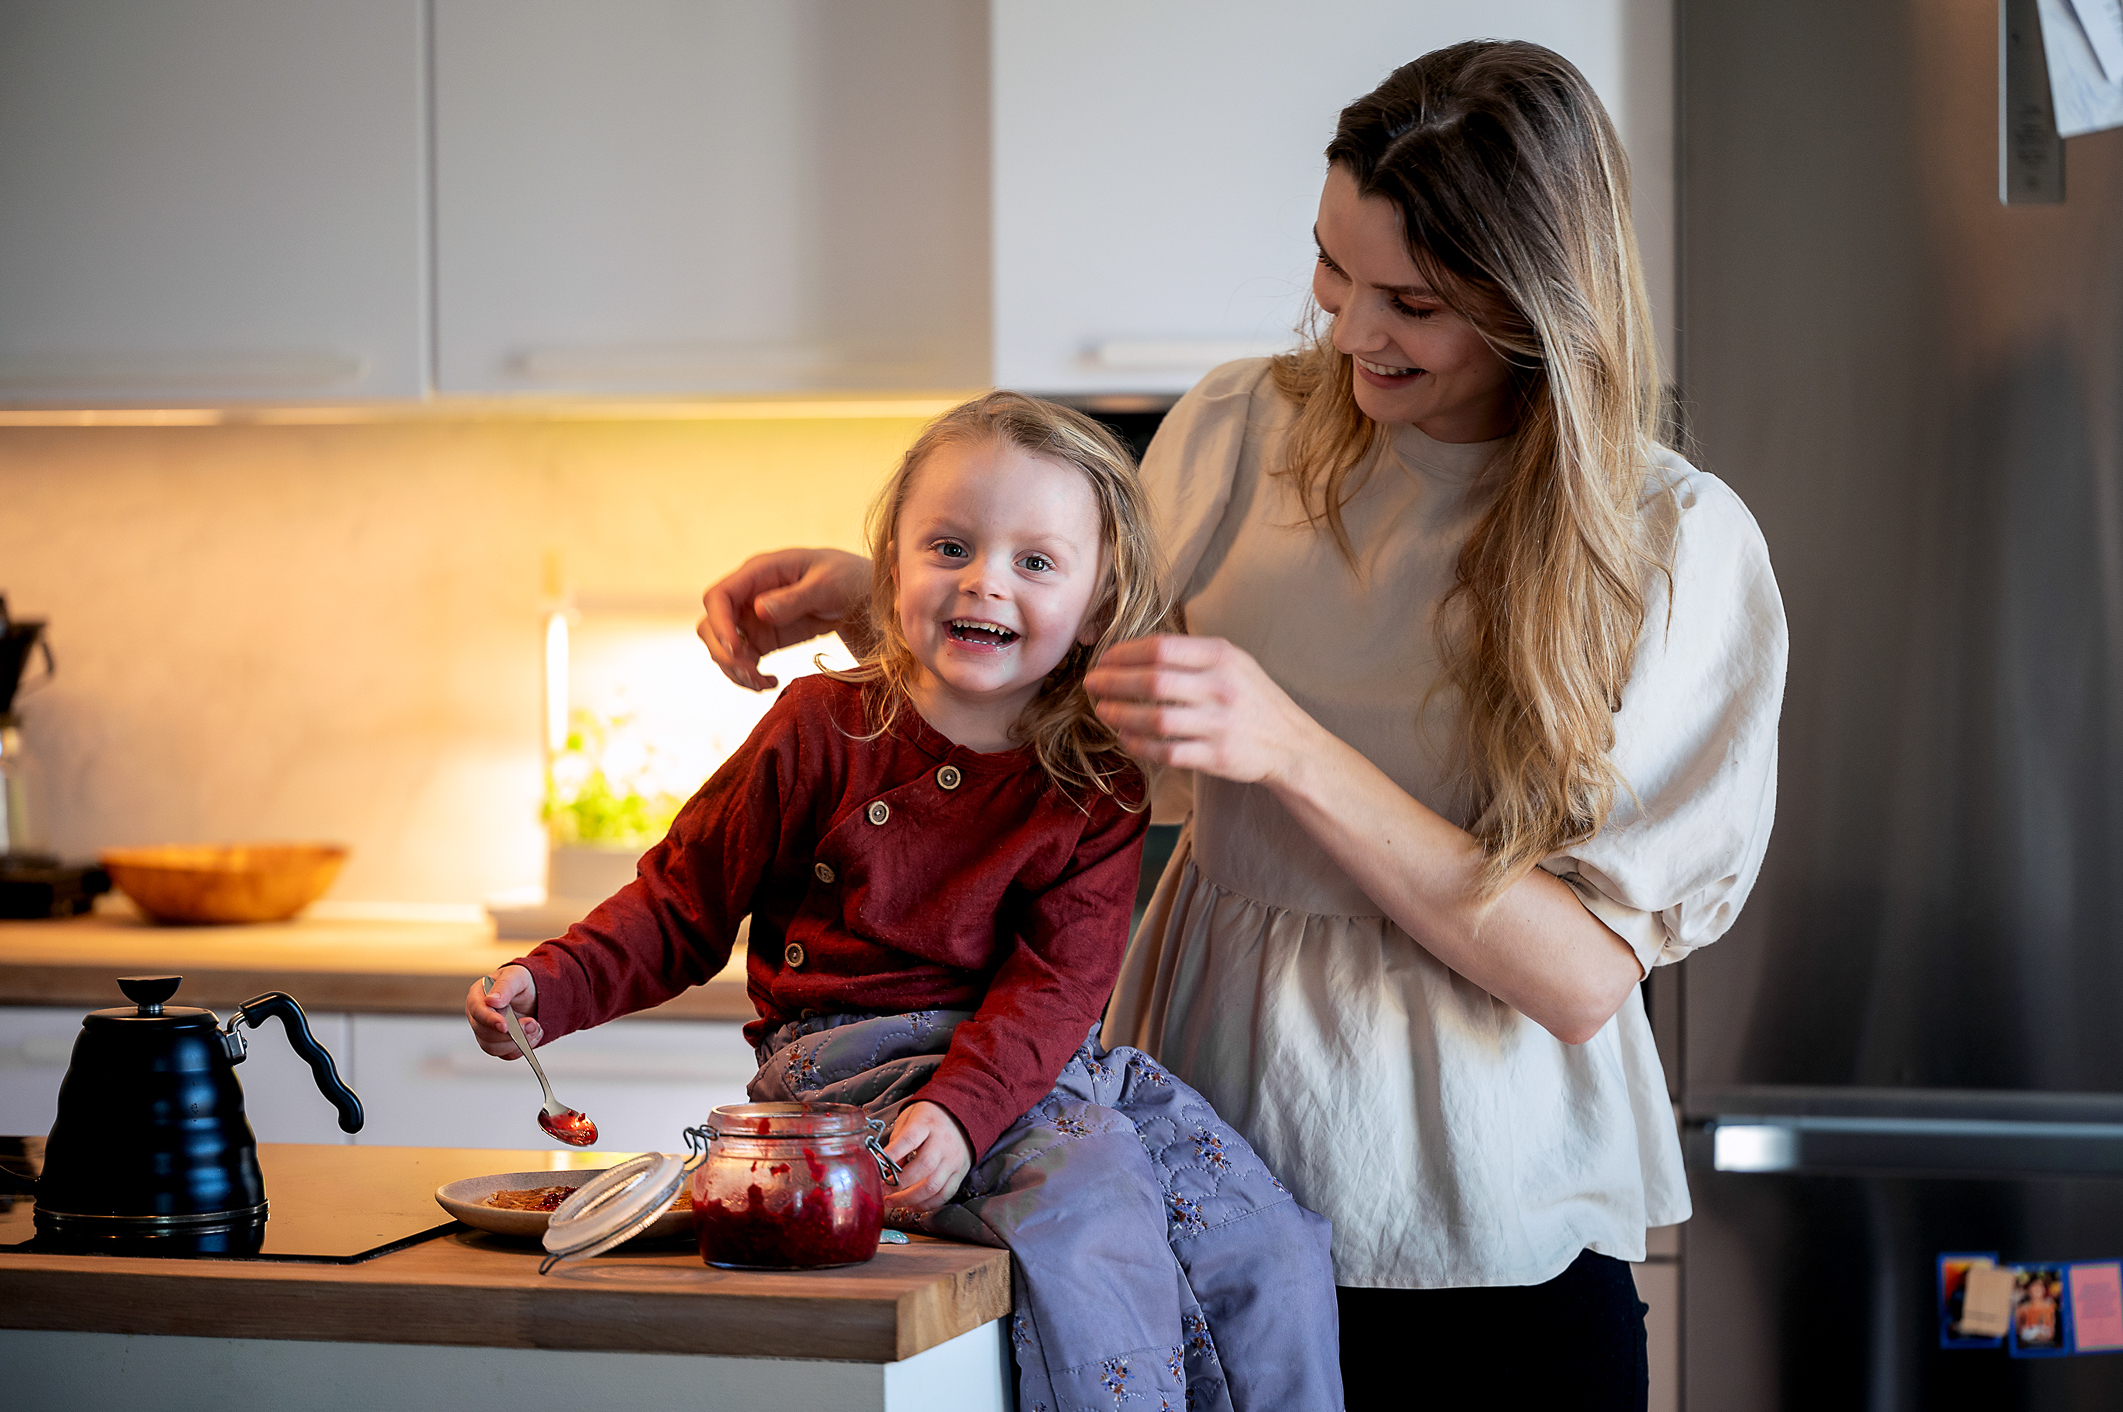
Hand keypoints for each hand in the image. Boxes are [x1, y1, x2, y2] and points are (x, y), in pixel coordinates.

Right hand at [464, 965, 543, 1058]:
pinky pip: (505, 1055)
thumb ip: (505, 986)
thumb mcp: (516, 976)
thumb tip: (491, 1000)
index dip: (490, 1020)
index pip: (477, 1011)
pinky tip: (532, 1036)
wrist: (533, 993)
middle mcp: (478, 1016)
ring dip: (517, 1043)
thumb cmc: (520, 981)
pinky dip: (520, 1049)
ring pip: (493, 1048)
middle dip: (511, 1033)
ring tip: (534, 1028)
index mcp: (477, 996)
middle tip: (532, 1023)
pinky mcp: (497, 1044)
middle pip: (484, 1034)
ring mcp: (486, 1032)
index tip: (504, 1026)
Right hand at [696, 548, 869, 689]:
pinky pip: (741, 660)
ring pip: (722, 647)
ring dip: (735, 670)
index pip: (719, 596)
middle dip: (724, 653)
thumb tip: (759, 610)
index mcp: (760, 571)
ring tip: (765, 683)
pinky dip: (748, 676)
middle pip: (711, 625)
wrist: (865, 597)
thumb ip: (795, 598)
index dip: (719, 624)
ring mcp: (754, 618)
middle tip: (752, 672)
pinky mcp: (764, 638)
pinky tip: (772, 682)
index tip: (738, 650)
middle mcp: (749, 594)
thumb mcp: (828, 585)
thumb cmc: (848, 579)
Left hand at [881, 1101, 972, 1212]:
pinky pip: (944, 1194)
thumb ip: (897, 1142)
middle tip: (883, 1190)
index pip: (909, 1139)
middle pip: (924, 1166)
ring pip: (933, 1186)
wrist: (959, 1117)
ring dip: (910, 1198)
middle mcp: (943, 1142)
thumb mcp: (908, 1120)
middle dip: (900, 1183)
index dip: (892, 1153)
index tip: (877, 1164)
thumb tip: (887, 1168)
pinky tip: (912, 1206)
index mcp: (927, 1123)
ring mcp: (953, 1159)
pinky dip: (927, 1205)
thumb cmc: (928, 1118)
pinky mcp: (959, 1173)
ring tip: (892, 1201)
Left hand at [1083, 634, 1318, 784]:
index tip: (1104, 659)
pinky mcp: (1216, 757)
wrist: (1291, 743)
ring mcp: (1219, 724)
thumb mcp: (1233, 662)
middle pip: (1153, 682)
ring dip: (1121, 714)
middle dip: (1113, 682)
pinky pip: (1167, 751)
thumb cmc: (1253, 698)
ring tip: (1102, 710)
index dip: (1124, 653)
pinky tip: (1126, 736)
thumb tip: (1134, 651)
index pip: (1161, 649)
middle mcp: (1221, 688)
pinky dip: (1140, 744)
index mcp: (1222, 657)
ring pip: (1156, 719)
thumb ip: (1191, 654)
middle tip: (1091, 684)